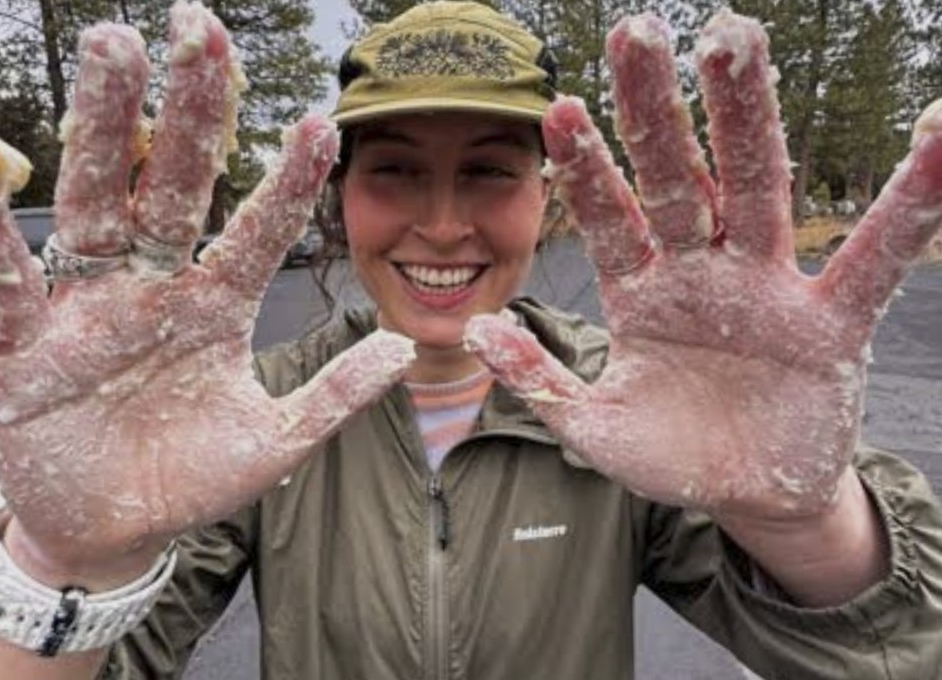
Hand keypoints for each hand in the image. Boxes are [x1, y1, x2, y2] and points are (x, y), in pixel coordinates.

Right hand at [0, 3, 412, 581]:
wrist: (114, 530)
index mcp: (215, 306)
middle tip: (199, 29)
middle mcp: (153, 287)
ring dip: (100, 127)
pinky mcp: (25, 341)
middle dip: (187, 112)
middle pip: (171, 186)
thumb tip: (400, 349)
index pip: (257, 230)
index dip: (287, 181)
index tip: (322, 124)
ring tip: (111, 47)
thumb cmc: (191, 479)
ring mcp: (88, 305)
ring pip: (94, 202)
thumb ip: (331, 398)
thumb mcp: (272, 443)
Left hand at [465, 10, 941, 520]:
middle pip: (678, 176)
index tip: (558, 109)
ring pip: (755, 187)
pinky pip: (875, 255)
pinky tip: (939, 131)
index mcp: (641, 292)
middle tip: (637, 30)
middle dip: (658, 109)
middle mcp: (701, 272)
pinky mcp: (831, 323)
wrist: (748, 497)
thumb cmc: (670, 457)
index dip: (586, 169)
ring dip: (746, 114)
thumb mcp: (595, 428)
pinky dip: (911, 200)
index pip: (609, 217)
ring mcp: (765, 289)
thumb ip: (541, 382)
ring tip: (733, 35)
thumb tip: (476, 332)